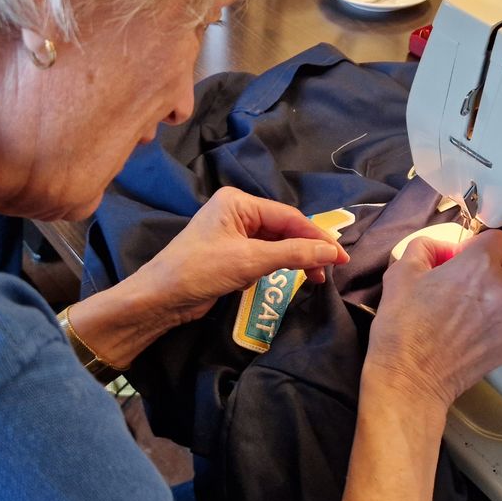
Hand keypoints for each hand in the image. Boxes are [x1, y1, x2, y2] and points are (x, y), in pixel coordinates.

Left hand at [135, 187, 348, 325]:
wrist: (160, 298)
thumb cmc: (201, 270)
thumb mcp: (250, 261)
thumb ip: (294, 254)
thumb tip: (332, 251)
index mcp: (237, 202)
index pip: (287, 216)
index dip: (316, 236)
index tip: (340, 256)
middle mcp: (236, 212)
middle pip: (283, 228)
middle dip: (307, 248)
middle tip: (330, 270)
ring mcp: (232, 233)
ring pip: (275, 243)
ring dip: (294, 259)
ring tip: (316, 278)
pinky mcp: (230, 254)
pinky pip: (263, 255)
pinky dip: (278, 266)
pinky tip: (290, 277)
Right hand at [363, 230, 501, 407]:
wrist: (410, 377)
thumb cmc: (402, 326)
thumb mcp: (401, 272)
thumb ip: (425, 248)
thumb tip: (442, 248)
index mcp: (478, 266)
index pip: (501, 238)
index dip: (481, 244)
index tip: (465, 256)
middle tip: (486, 270)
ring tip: (485, 298)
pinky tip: (481, 324)